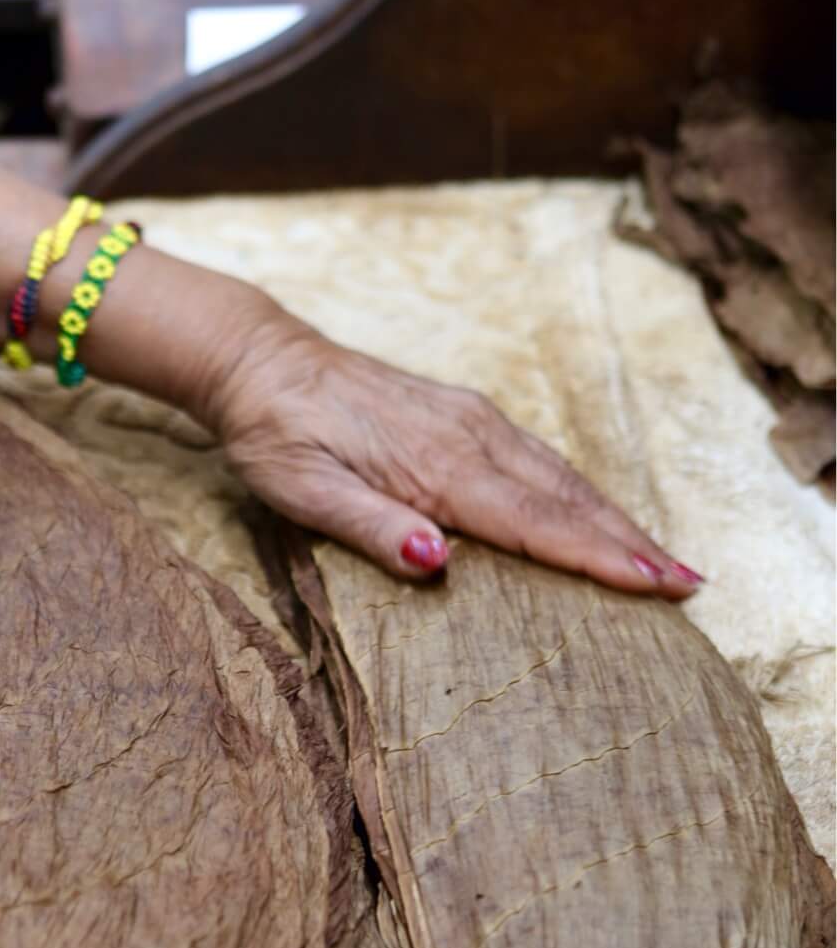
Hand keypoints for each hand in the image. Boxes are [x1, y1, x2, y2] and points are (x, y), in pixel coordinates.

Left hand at [208, 312, 701, 592]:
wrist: (261, 361)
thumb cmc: (277, 435)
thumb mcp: (305, 491)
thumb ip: (372, 527)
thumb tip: (437, 562)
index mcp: (436, 464)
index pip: (534, 521)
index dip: (599, 558)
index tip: (655, 586)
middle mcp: (468, 436)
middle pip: (565, 499)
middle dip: (629, 543)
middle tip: (687, 587)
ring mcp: (471, 421)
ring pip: (561, 477)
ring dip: (615, 519)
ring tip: (663, 561)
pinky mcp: (464, 415)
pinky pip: (538, 461)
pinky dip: (580, 493)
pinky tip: (598, 515)